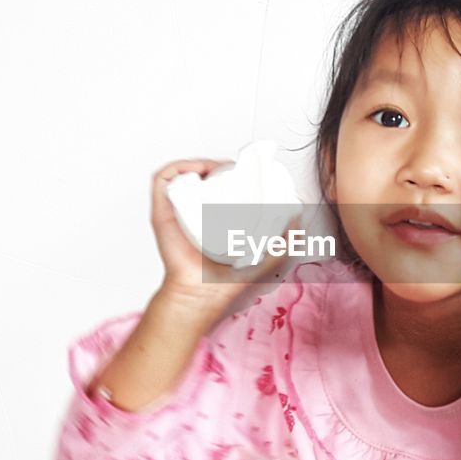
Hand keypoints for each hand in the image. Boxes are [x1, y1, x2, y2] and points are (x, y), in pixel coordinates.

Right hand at [150, 159, 296, 309]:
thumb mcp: (269, 259)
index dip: (235, 173)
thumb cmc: (228, 283)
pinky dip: (177, 167)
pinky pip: (163, 180)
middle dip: (221, 165)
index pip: (222, 187)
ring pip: (186, 173)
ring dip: (204, 162)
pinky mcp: (162, 212)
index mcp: (214, 219)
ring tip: (221, 168)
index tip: (250, 170)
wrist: (201, 296)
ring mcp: (176, 210)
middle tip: (237, 168)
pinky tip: (198, 170)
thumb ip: (289, 241)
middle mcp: (194, 212)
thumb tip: (298, 215)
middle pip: (204, 177)